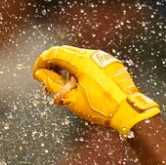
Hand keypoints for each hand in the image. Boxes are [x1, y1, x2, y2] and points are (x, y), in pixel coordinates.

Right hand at [32, 46, 160, 135]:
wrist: (129, 111)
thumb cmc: (100, 107)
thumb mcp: (71, 98)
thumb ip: (52, 84)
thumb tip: (40, 74)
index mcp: (82, 61)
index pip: (55, 53)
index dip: (42, 62)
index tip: (36, 74)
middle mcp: (94, 55)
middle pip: (66, 53)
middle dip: (53, 67)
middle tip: (47, 83)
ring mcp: (104, 59)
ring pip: (78, 58)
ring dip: (67, 70)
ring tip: (63, 89)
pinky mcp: (112, 65)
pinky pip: (91, 63)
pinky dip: (80, 71)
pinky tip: (79, 87)